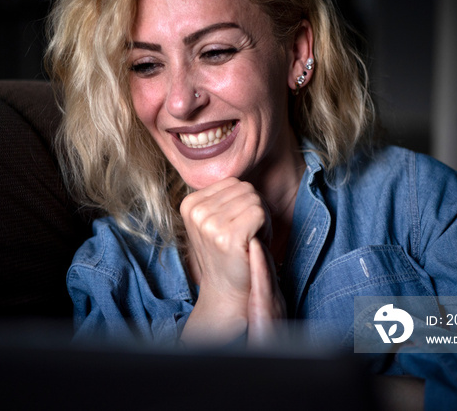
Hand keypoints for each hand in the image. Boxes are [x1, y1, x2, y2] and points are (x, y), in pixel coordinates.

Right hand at [179, 177, 282, 343]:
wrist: (228, 292)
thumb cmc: (230, 254)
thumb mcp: (217, 220)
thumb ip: (224, 197)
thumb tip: (244, 164)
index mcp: (190, 203)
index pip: (233, 182)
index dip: (244, 203)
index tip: (237, 227)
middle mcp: (196, 211)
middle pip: (245, 188)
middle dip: (255, 210)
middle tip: (246, 236)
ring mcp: (209, 223)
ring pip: (255, 199)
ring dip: (262, 220)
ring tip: (249, 241)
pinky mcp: (226, 235)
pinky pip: (260, 212)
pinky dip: (266, 228)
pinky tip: (254, 244)